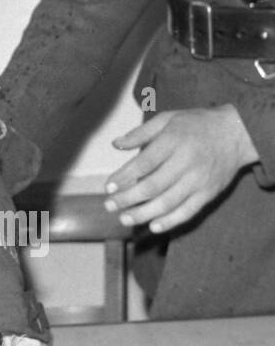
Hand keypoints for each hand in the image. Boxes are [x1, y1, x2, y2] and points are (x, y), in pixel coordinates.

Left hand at [104, 107, 259, 234]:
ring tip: (124, 219)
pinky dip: (170, 221)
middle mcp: (186, 162)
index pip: (144, 163)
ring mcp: (199, 180)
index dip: (124, 177)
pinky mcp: (209, 193)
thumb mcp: (168, 119)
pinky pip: (188, 211)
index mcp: (174, 141)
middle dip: (128, 199)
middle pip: (153, 186)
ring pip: (168, 202)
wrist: (237, 134)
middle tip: (109, 206)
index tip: (108, 187)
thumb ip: (141, 133)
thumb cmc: (196, 124)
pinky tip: (153, 226)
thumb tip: (115, 145)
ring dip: (144, 214)